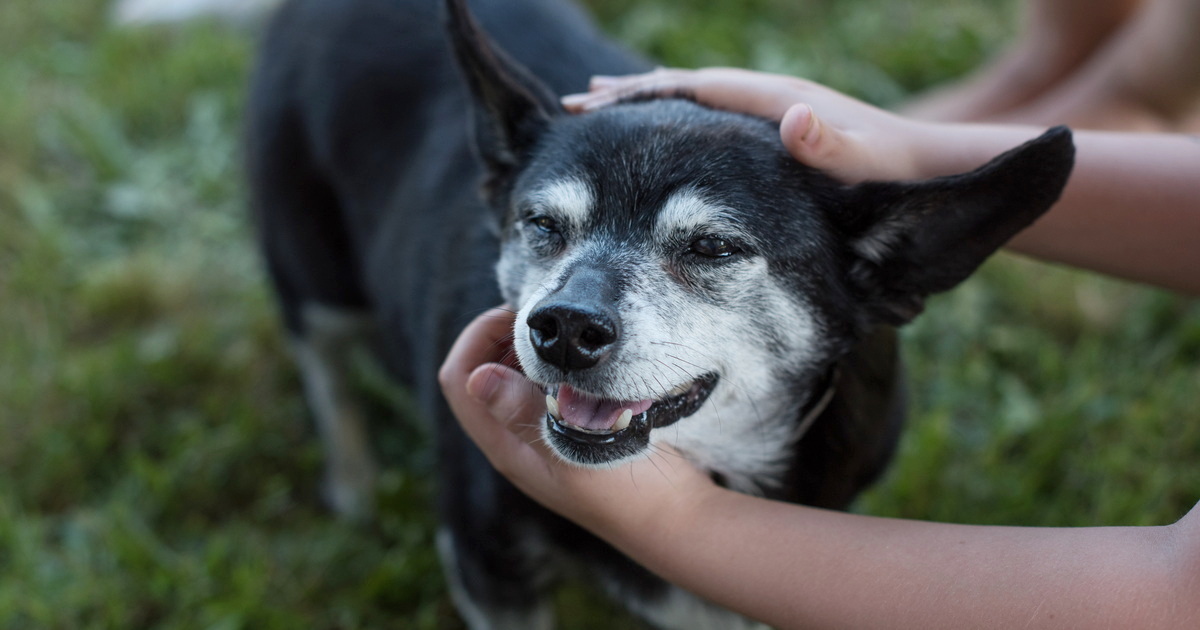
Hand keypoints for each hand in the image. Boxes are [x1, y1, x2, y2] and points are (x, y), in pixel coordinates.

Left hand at [438, 307, 715, 535]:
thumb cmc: (629, 491)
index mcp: (506, 445)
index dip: (477, 338)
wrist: (675, 519)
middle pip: (480, 372)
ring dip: (530, 349)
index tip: (520, 315)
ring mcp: (541, 435)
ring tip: (566, 334)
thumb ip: (527, 413)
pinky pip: (544, 386)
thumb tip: (478, 378)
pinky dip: (555, 364)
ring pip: (512, 377)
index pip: (459, 379)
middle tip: (547, 317)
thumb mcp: (577, 448)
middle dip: (502, 336)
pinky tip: (586, 358)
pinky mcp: (569, 429)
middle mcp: (514, 439)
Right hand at [562, 67, 934, 182]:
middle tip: (576, 106)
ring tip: (602, 116)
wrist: (935, 168)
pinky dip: (678, 132)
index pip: (694, 89)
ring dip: (650, 111)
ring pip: (696, 107)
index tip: (590, 103)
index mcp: (780, 105)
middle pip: (684, 90)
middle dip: (630, 97)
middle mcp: (773, 103)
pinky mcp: (779, 138)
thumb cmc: (901, 175)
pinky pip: (712, 129)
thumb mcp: (871, 166)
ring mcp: (774, 118)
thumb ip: (834, 147)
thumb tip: (795, 118)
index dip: (640, 96)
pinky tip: (663, 154)